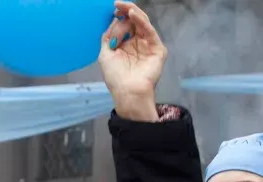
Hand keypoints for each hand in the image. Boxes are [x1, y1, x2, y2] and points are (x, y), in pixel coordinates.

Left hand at [98, 1, 166, 121]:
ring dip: (133, 13)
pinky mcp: (157, 49)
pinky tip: (132, 15)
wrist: (127, 92)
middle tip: (117, 4)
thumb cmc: (115, 77)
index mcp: (126, 45)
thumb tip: (113, 20)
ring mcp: (148, 45)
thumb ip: (108, 37)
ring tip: (124, 7)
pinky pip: (149, 31)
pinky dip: (141, 21)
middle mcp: (138, 43)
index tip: (113, 8)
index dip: (119, 17)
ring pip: (142, 23)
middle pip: (134, 22)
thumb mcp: (105, 54)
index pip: (124, 26)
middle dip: (126, 11)